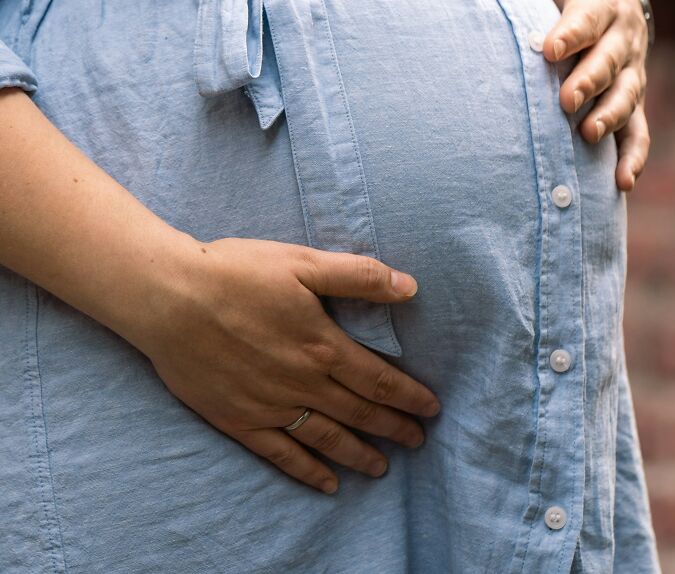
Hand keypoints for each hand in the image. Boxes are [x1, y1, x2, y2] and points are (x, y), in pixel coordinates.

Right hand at [137, 237, 440, 494]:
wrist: (171, 299)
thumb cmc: (237, 272)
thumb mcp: (303, 263)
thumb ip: (358, 276)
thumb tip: (409, 287)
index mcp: (322, 346)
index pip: (378, 379)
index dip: (408, 395)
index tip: (430, 407)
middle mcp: (302, 383)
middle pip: (359, 413)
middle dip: (394, 427)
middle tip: (418, 440)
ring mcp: (270, 406)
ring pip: (327, 439)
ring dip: (359, 453)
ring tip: (383, 466)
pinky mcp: (239, 420)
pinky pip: (281, 455)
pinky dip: (308, 471)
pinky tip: (327, 484)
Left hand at [499, 0, 649, 190]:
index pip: (585, 17)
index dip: (570, 33)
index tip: (548, 49)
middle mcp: (621, 37)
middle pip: (609, 61)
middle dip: (589, 80)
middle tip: (565, 99)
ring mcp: (629, 71)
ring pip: (626, 96)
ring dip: (609, 116)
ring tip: (588, 135)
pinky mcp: (630, 97)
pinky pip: (638, 129)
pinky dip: (632, 154)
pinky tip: (621, 181)